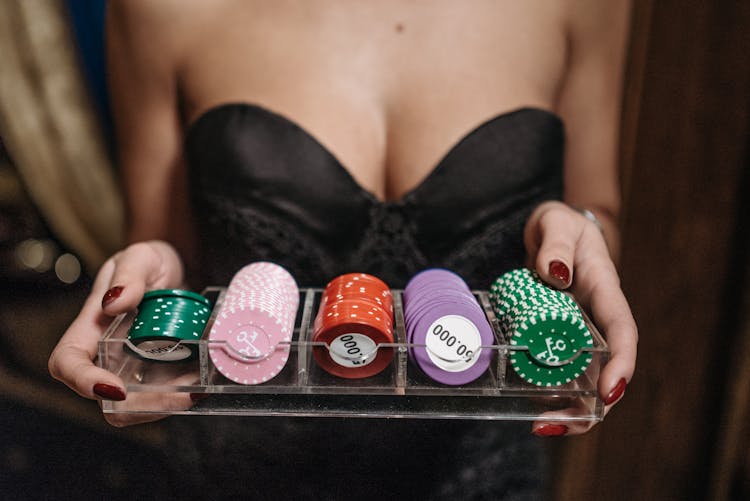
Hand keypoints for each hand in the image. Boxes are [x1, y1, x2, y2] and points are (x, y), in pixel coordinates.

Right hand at [48, 240, 194, 425]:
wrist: (175, 269)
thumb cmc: (148, 262)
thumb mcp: (140, 257)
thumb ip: (129, 275)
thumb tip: (115, 302)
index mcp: (91, 327)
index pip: (67, 362)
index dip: (84, 381)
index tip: (116, 388)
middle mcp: (108, 354)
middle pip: (107, 399)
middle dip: (144, 405)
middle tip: (183, 394)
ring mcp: (134, 366)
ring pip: (140, 405)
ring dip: (170, 404)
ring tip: (200, 386)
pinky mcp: (160, 371)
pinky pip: (167, 393)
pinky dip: (185, 392)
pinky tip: (205, 380)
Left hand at [523, 201, 637, 435]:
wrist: (549, 230)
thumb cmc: (559, 225)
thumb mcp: (556, 223)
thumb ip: (555, 243)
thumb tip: (556, 273)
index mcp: (604, 293)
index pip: (623, 333)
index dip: (621, 365)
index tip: (609, 393)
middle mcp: (595, 319)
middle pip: (604, 370)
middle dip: (590, 405)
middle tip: (555, 424)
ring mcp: (575, 331)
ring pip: (581, 377)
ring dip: (567, 407)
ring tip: (541, 426)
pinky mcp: (554, 336)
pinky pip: (554, 367)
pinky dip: (545, 390)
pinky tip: (526, 405)